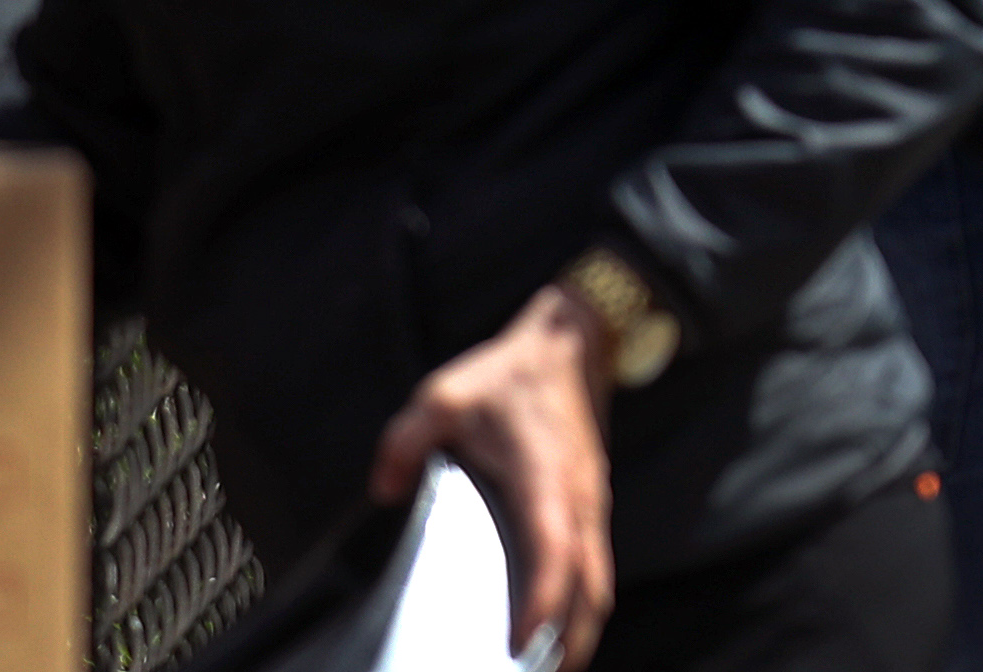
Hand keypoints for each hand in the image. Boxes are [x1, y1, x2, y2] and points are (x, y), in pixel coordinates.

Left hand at [368, 287, 617, 667]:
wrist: (575, 343)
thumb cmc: (510, 373)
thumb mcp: (443, 395)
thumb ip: (406, 441)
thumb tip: (383, 491)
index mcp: (544, 479)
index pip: (552, 550)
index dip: (540, 600)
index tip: (519, 642)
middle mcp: (577, 499)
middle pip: (589, 584)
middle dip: (570, 638)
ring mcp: (590, 502)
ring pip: (598, 578)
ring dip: (581, 626)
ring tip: (550, 667)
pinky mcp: (590, 501)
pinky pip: (595, 562)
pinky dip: (583, 600)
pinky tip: (559, 623)